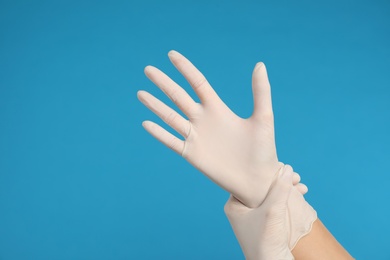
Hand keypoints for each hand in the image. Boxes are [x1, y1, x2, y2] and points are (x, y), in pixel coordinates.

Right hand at [138, 50, 281, 206]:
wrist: (258, 181)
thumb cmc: (264, 150)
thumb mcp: (263, 118)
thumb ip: (260, 92)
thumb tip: (260, 63)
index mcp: (218, 109)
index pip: (197, 83)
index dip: (185, 68)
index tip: (171, 54)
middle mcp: (203, 120)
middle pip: (178, 97)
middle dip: (163, 83)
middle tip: (148, 69)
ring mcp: (196, 137)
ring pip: (171, 117)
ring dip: (155, 105)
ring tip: (140, 93)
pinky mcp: (192, 154)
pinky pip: (172, 142)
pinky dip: (159, 134)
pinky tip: (146, 123)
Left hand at [224, 165, 295, 259]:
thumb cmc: (266, 241)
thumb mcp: (273, 211)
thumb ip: (279, 188)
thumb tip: (287, 168)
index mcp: (234, 205)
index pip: (247, 180)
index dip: (265, 172)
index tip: (282, 168)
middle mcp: (242, 210)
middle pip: (261, 186)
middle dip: (280, 180)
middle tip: (296, 177)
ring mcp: (254, 217)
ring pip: (271, 194)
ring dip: (287, 188)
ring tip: (301, 187)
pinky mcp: (266, 223)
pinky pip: (277, 204)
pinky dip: (289, 198)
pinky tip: (301, 194)